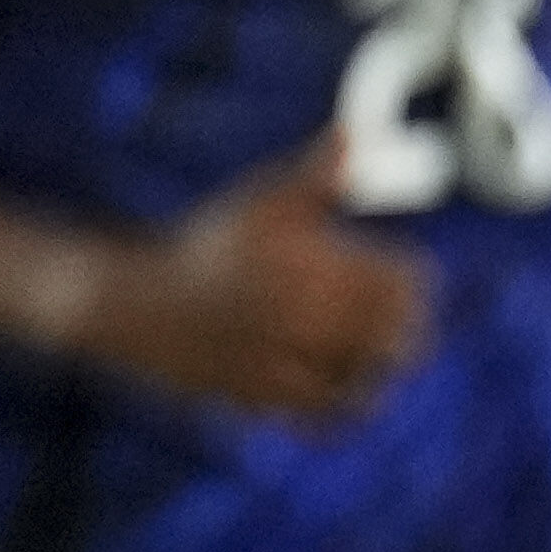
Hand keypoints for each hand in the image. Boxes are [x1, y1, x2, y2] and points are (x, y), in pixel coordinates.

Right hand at [73, 136, 421, 421]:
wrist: (136, 303)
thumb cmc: (210, 246)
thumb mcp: (262, 204)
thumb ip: (316, 176)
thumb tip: (355, 133)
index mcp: (310, 263)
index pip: (405, 283)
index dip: (413, 284)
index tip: (407, 284)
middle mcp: (299, 315)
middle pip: (396, 338)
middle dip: (407, 332)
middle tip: (405, 330)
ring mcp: (280, 361)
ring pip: (368, 385)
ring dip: (379, 374)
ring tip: (377, 362)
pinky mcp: (262, 399)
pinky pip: (326, 419)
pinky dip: (346, 412)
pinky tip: (346, 395)